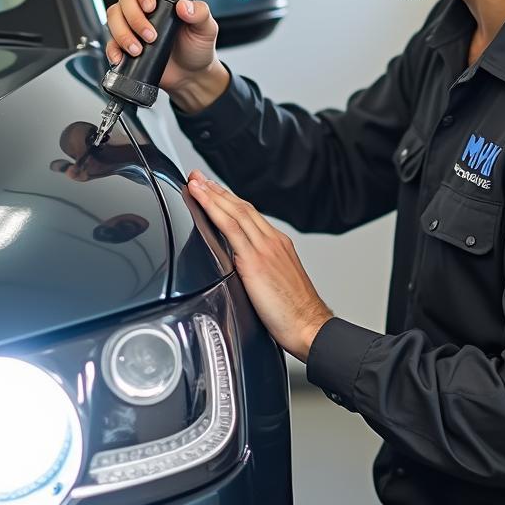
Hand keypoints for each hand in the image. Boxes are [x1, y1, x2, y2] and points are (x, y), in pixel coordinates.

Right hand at [106, 0, 222, 96]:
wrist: (191, 75)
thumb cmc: (198, 47)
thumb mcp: (206, 28)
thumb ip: (200, 13)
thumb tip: (184, 6)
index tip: (150, 7)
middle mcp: (144, 7)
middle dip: (134, 17)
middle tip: (150, 35)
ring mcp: (132, 25)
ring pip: (113, 17)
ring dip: (122, 33)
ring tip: (138, 50)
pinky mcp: (124, 44)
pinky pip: (110, 41)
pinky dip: (112, 49)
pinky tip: (121, 58)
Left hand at [186, 170, 332, 361]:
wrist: (309, 326)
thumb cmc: (294, 313)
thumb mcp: (277, 283)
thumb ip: (259, 270)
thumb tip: (240, 268)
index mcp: (278, 245)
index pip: (250, 216)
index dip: (230, 200)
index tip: (214, 190)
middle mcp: (272, 241)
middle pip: (241, 207)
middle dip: (218, 190)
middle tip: (198, 177)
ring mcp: (264, 248)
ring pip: (235, 212)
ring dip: (212, 194)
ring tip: (195, 183)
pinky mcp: (254, 260)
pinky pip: (230, 227)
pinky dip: (214, 209)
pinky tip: (201, 200)